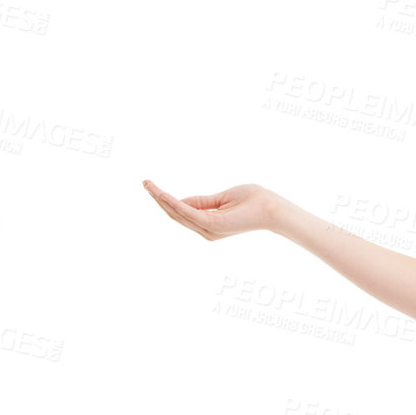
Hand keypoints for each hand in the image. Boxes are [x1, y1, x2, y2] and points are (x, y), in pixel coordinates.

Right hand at [141, 179, 280, 240]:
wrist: (271, 207)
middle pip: (176, 215)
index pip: (182, 213)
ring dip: (161, 199)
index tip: (152, 186)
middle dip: (158, 199)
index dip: (166, 200)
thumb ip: (202, 201)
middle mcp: (206, 231)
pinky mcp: (212, 224)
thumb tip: (182, 201)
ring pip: (178, 214)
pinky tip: (162, 194)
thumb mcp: (222, 198)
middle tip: (145, 183)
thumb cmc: (252, 201)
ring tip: (148, 185)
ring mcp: (209, 229)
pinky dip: (173, 203)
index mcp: (209, 225)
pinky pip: (187, 212)